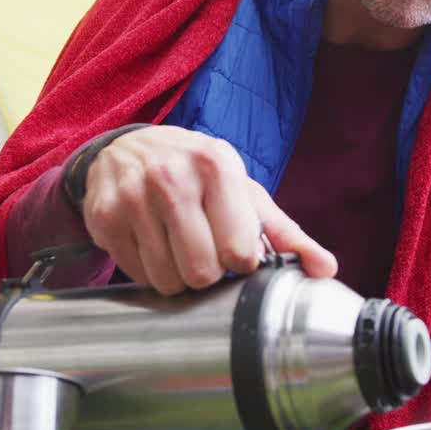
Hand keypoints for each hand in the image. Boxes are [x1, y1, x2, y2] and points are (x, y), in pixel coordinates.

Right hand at [82, 125, 337, 294]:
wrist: (128, 149)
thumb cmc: (197, 174)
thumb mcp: (243, 191)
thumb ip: (287, 233)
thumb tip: (326, 269)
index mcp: (215, 164)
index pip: (239, 251)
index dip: (241, 262)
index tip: (235, 249)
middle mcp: (170, 176)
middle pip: (201, 272)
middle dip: (208, 274)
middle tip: (205, 251)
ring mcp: (132, 197)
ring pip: (168, 280)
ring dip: (178, 277)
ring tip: (178, 248)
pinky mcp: (104, 218)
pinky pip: (138, 276)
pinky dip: (150, 271)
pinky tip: (153, 244)